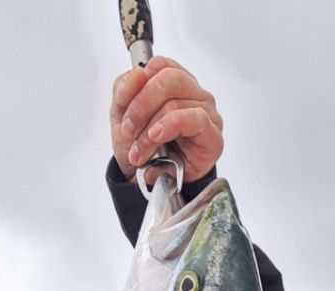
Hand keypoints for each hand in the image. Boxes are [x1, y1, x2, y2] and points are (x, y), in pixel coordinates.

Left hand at [111, 57, 223, 184]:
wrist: (148, 181)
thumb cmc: (144, 149)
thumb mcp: (122, 117)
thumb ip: (125, 91)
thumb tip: (138, 73)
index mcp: (174, 84)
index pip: (160, 66)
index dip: (138, 83)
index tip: (124, 109)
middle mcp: (193, 93)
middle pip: (168, 79)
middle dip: (141, 106)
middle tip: (128, 131)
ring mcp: (206, 112)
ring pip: (175, 103)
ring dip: (149, 130)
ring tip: (139, 151)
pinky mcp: (212, 133)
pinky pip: (195, 118)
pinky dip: (170, 126)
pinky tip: (157, 137)